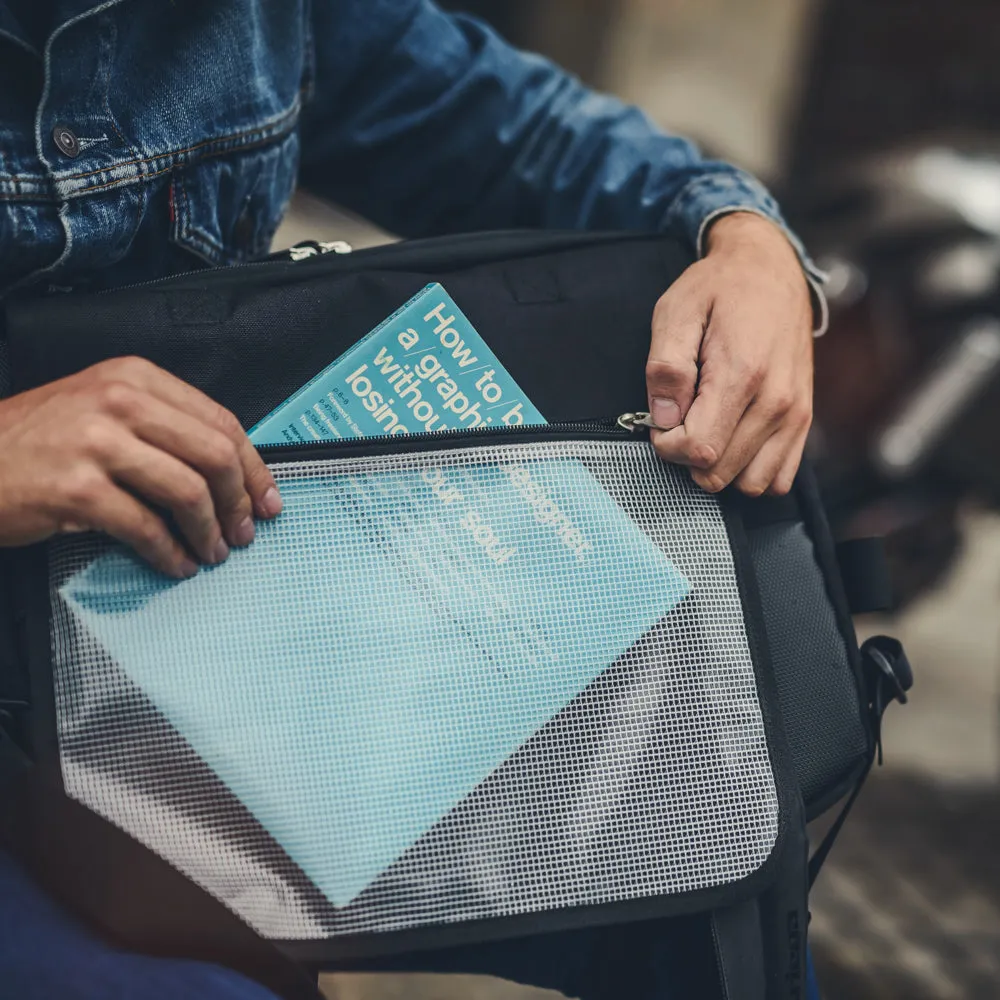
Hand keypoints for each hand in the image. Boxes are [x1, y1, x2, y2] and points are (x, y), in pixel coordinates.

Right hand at [0, 357, 281, 576]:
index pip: (221, 420)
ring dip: (209, 531)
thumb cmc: (36, 440)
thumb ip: (161, 426)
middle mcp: (119, 401)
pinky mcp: (78, 489)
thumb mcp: (101, 409)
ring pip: (188, 492)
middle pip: (214, 455)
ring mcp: (97, 444)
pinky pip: (147, 528)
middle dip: (239, 502)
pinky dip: (170, 552)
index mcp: (134, 378)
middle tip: (243, 531)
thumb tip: (228, 471)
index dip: (253, 466)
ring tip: (211, 551)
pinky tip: (175, 563)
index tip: (267, 498)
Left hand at [645, 212, 813, 495]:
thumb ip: (666, 368)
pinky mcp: (803, 421)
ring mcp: (795, 415)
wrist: (770, 269)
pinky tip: (732, 440)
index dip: (667, 444)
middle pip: (719, 472)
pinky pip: (777, 478)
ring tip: (707, 427)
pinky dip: (750, 470)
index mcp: (742, 374)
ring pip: (748, 484)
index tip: (661, 419)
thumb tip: (663, 419)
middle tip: (681, 418)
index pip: (698, 449)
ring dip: (719, 468)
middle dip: (688, 456)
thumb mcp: (676, 312)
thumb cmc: (719, 289)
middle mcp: (777, 401)